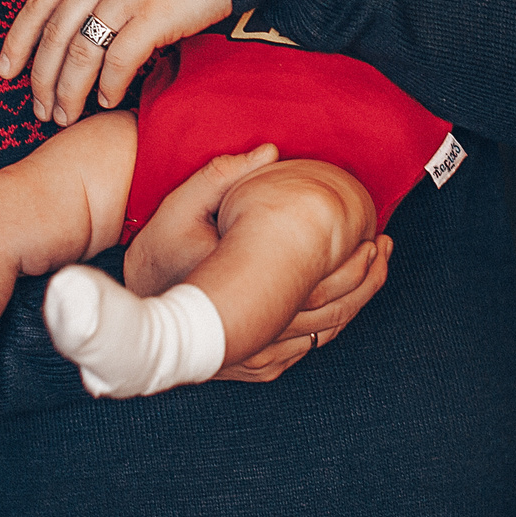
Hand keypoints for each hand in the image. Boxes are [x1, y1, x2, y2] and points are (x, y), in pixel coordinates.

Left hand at [0, 0, 231, 125]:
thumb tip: (88, 15)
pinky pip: (119, 61)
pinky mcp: (155, 15)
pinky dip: (109, 87)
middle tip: (39, 109)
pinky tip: (108, 101)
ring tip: (67, 115)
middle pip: (54, 37)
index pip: (39, 4)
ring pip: (81, 54)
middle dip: (41, 80)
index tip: (5, 71)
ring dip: (69, 91)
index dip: (17, 42)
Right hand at [119, 144, 391, 379]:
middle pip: (331, 314)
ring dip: (354, 303)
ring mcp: (255, 358)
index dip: (358, 264)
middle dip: (367, 281)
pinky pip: (303, 350)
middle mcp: (255, 335)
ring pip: (322, 335)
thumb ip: (224, 174)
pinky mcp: (252, 367)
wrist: (130, 304)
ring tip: (374, 268)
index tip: (377, 237)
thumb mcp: (181, 205)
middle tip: (385, 249)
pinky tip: (342, 301)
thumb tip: (271, 149)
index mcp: (246, 295)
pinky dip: (327, 326)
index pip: (319, 285)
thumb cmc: (158, 253)